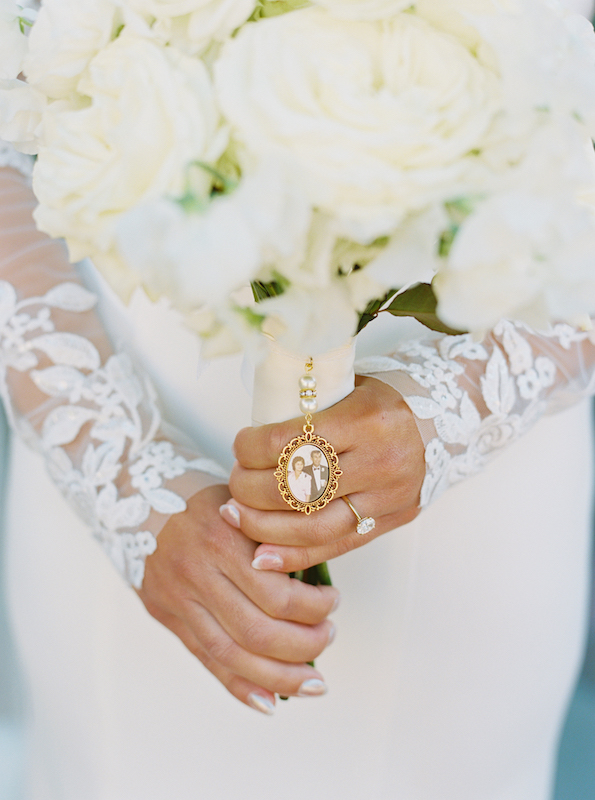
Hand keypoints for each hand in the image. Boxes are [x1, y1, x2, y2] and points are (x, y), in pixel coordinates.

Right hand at [138, 483, 339, 713]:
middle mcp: (196, 574)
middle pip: (256, 632)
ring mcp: (177, 600)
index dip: (314, 608)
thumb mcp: (244, 505)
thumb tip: (319, 586)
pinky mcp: (166, 616)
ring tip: (312, 681)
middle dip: (303, 645)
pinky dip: (239, 686)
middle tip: (329, 636)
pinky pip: (205, 660)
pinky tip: (269, 702)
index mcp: (221, 540)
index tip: (333, 601)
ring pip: (231, 655)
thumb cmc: (207, 501)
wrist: (140, 498)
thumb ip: (274, 541)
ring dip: (279, 677)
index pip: (277, 595)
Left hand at [225, 377, 424, 572]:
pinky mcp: (392, 520)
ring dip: (263, 527)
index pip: (289, 443)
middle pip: (297, 489)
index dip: (250, 449)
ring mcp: (388, 496)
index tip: (239, 446)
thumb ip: (304, 409)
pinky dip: (293, 555)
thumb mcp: (345, 387)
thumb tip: (248, 440)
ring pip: (313, 527)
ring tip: (236, 516)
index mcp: (366, 418)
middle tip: (234, 483)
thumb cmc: (379, 401)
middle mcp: (381, 460)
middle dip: (250, 490)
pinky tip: (261, 555)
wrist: (439, 421)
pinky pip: (335, 546)